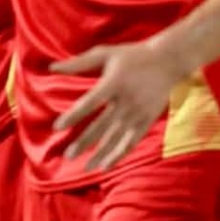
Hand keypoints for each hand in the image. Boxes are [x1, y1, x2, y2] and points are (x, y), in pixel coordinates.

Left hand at [51, 37, 183, 170]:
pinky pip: (132, 141)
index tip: (57, 127)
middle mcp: (126, 101)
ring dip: (101, 153)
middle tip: (68, 155)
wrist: (168, 61)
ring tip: (86, 167)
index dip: (74, 115)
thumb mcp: (104, 53)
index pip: (90, 102)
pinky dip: (120, 153)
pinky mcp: (147, 120)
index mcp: (113, 83)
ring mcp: (138, 113)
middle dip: (85, 142)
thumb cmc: (131, 55)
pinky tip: (107, 164)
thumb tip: (51, 68)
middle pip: (102, 125)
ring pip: (117, 137)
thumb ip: (78, 63)